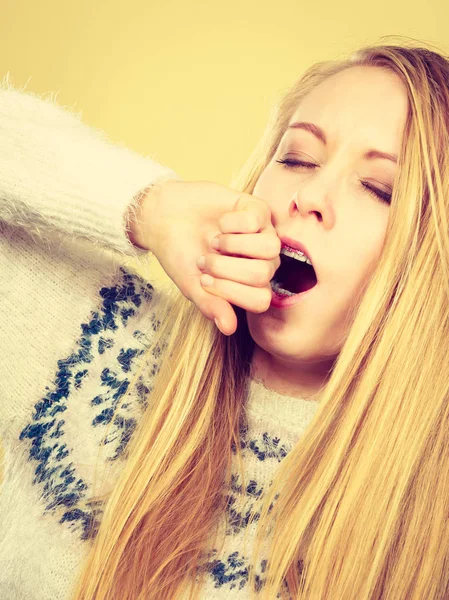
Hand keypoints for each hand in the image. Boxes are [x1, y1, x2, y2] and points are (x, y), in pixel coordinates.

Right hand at [129, 180, 280, 334]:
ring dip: (234, 244)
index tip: (204, 281)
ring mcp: (264, 236)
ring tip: (214, 241)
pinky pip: (257, 220)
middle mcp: (263, 262)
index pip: (260, 300)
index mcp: (250, 286)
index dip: (231, 292)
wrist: (166, 219)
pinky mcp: (259, 210)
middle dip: (226, 268)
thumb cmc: (181, 255)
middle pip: (263, 274)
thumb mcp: (192, 285)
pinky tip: (220, 222)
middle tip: (204, 260)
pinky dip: (231, 222)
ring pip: (270, 247)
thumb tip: (229, 329)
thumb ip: (211, 305)